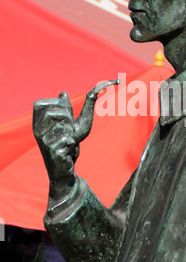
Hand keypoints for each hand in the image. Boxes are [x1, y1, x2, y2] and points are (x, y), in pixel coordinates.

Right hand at [33, 79, 119, 200]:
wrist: (66, 169)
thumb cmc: (68, 145)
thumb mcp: (71, 124)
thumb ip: (68, 108)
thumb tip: (63, 93)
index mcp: (37, 122)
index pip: (43, 103)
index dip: (59, 107)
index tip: (65, 118)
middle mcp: (37, 131)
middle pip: (57, 112)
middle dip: (68, 120)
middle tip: (67, 132)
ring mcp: (43, 142)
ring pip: (64, 126)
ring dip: (71, 133)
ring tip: (67, 142)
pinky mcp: (52, 152)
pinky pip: (68, 139)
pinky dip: (73, 143)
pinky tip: (68, 150)